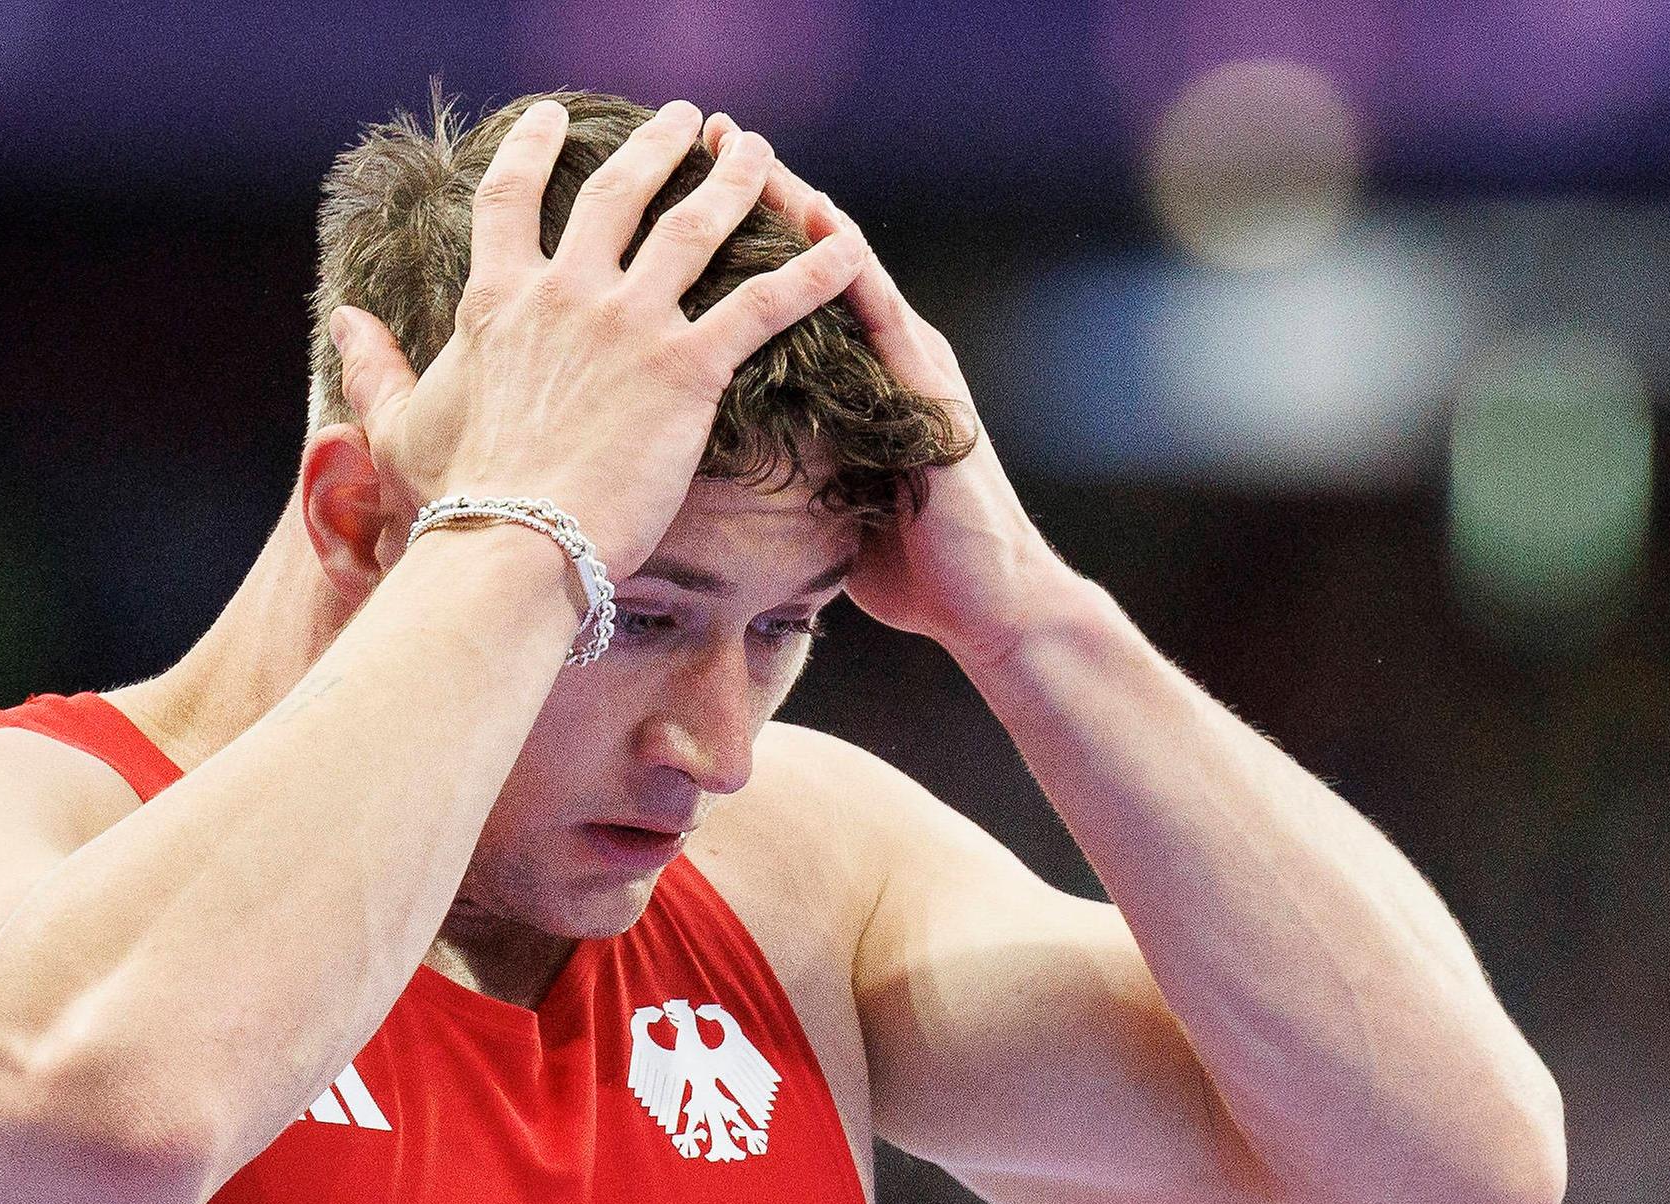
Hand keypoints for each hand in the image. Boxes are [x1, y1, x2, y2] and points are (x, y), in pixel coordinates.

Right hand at [325, 99, 872, 577]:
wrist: (510, 546)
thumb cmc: (452, 501)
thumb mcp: (397, 426)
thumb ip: (372, 368)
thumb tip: (339, 321)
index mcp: (497, 300)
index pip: (510, 200)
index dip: (530, 150)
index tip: (550, 116)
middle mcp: (565, 293)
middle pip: (617, 192)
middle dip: (655, 145)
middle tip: (686, 116)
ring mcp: (628, 325)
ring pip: (693, 227)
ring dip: (732, 181)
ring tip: (756, 150)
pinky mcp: (687, 370)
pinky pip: (762, 305)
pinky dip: (811, 272)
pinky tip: (847, 244)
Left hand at [706, 116, 1074, 665]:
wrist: (991, 605)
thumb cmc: (910, 569)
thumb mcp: (826, 506)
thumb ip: (790, 467)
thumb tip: (720, 477)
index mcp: (859, 376)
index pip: (788, 288)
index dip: (739, 233)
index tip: (678, 189)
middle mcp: (888, 352)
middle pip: (810, 255)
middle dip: (757, 193)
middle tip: (702, 132)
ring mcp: (914, 361)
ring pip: (843, 263)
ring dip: (799, 202)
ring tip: (747, 150)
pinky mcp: (930, 385)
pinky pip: (882, 308)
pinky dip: (847, 259)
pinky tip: (818, 214)